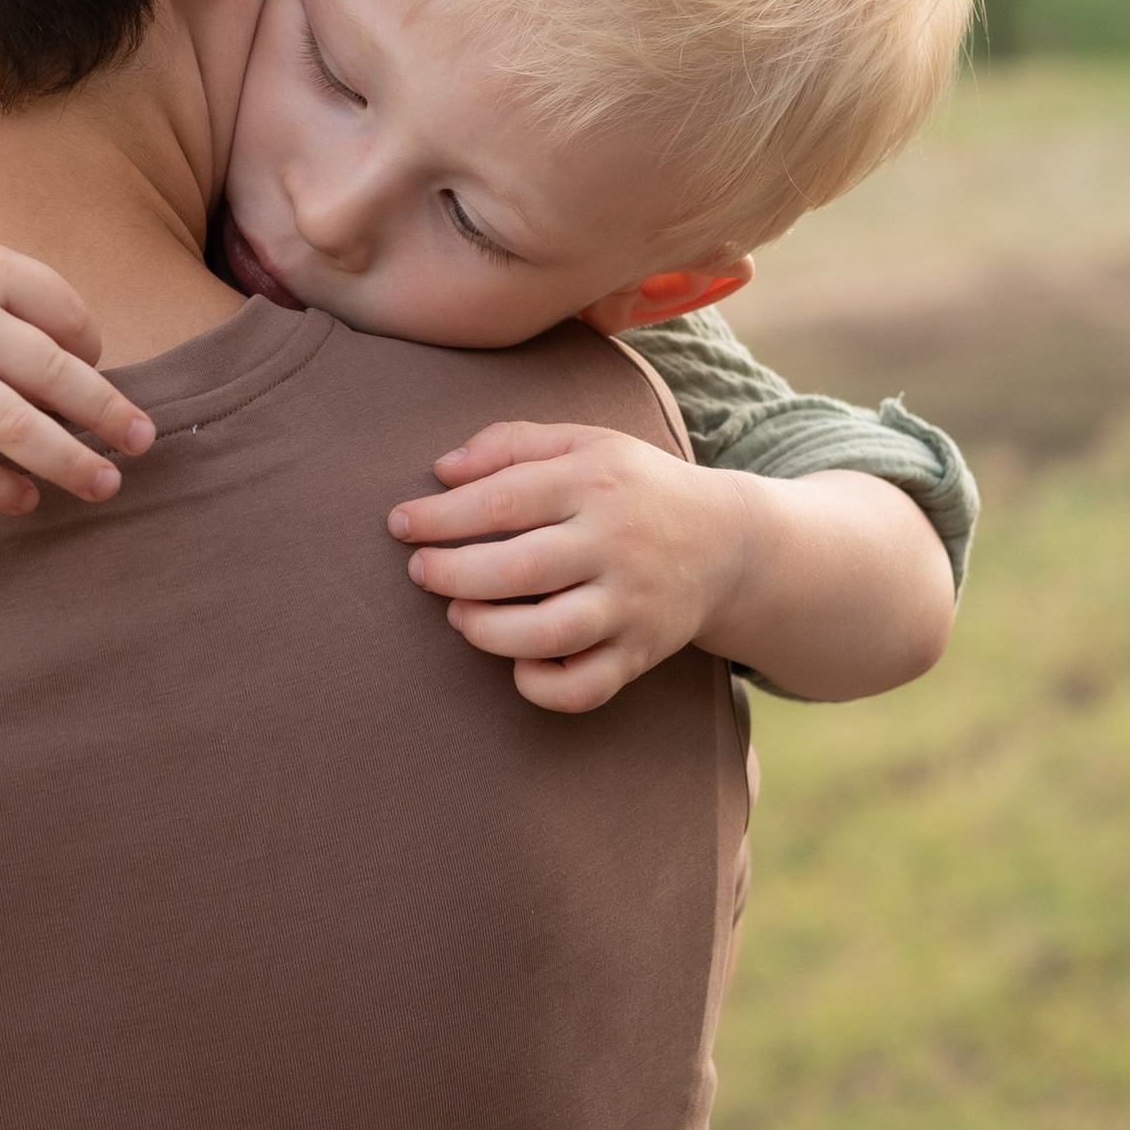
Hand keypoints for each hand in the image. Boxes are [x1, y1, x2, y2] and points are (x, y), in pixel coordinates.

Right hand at [0, 229, 156, 517]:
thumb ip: (13, 296)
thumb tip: (87, 367)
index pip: (68, 316)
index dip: (94, 354)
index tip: (98, 378)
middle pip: (56, 376)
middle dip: (109, 415)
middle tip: (145, 442)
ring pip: (15, 428)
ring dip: (69, 462)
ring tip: (105, 485)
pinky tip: (24, 499)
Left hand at [388, 420, 749, 713]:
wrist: (730, 541)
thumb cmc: (633, 487)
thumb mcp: (584, 443)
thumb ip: (510, 444)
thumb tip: (440, 472)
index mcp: (596, 481)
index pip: (505, 498)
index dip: (441, 516)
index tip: (400, 524)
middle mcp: (617, 543)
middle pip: (520, 569)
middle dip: (453, 574)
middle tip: (422, 571)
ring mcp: (632, 604)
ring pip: (548, 634)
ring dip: (487, 631)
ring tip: (459, 615)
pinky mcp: (642, 653)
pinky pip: (585, 687)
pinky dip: (539, 686)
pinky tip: (516, 662)